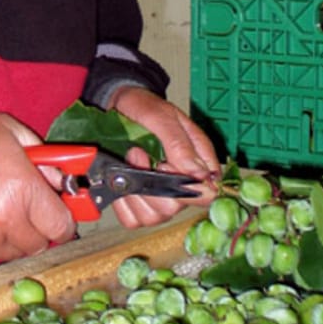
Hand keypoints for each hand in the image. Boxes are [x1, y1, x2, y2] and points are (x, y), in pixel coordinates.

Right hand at [0, 111, 75, 267]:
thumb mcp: (9, 132)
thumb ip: (43, 158)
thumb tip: (61, 180)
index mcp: (22, 189)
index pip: (61, 226)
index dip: (64, 219)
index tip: (60, 213)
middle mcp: (5, 220)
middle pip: (40, 244)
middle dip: (39, 228)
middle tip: (28, 208)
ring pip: (15, 253)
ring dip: (14, 238)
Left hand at [107, 86, 220, 228]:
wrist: (117, 105)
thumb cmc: (144, 108)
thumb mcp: (162, 116)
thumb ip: (180, 144)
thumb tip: (200, 174)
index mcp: (199, 164)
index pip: (206, 194)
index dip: (185, 188)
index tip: (164, 165)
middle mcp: (181, 186)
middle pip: (173, 208)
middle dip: (151, 184)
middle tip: (138, 154)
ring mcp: (159, 198)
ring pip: (151, 216)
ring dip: (134, 190)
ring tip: (128, 161)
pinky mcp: (137, 204)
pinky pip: (131, 218)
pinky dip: (122, 202)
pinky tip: (120, 180)